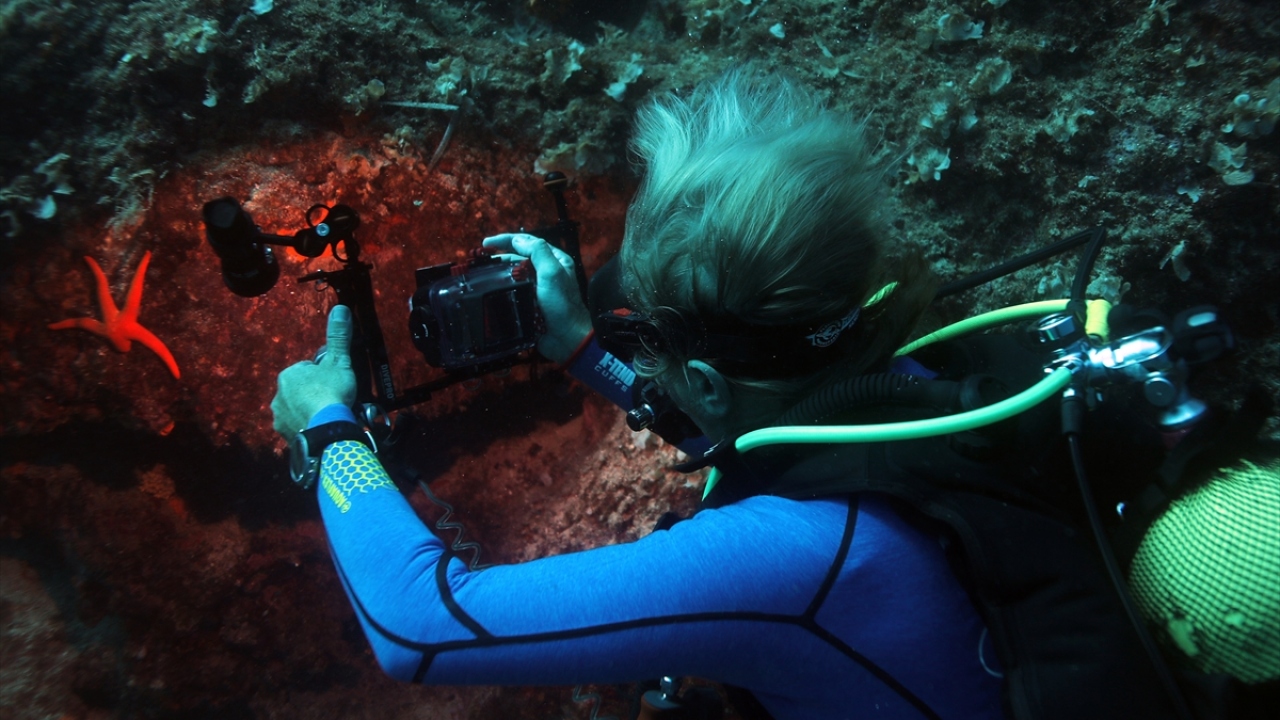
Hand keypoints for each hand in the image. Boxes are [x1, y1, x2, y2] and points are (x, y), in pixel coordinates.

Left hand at [271, 305, 358, 436]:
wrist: (327, 428)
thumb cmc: (331, 391)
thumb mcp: (338, 360)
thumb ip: (338, 336)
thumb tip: (340, 308)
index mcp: (288, 375)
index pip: (306, 370)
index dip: (322, 375)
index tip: (333, 383)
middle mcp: (278, 395)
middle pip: (299, 390)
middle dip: (313, 393)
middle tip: (332, 399)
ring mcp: (280, 416)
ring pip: (296, 409)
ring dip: (309, 411)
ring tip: (327, 416)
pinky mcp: (284, 434)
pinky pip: (296, 426)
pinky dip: (306, 426)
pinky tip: (320, 427)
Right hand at [482, 233, 593, 363]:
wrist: (567, 338)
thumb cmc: (563, 305)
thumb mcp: (552, 273)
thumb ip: (537, 252)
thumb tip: (517, 239)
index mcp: (554, 260)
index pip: (528, 242)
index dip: (506, 240)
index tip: (487, 242)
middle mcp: (545, 272)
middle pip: (518, 257)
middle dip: (499, 256)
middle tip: (480, 259)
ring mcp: (536, 288)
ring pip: (513, 274)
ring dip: (498, 272)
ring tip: (482, 273)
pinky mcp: (529, 303)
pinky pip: (512, 291)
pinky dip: (500, 288)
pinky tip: (489, 289)